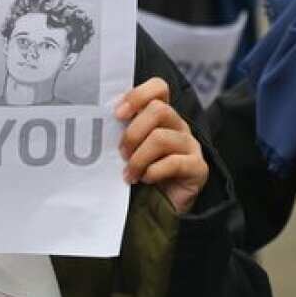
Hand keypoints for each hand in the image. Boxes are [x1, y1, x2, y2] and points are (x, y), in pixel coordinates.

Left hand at [115, 77, 208, 214]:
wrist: (160, 209)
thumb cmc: (141, 174)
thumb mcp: (129, 149)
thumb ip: (121, 132)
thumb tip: (97, 121)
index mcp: (162, 116)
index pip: (158, 87)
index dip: (138, 95)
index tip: (117, 114)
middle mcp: (179, 125)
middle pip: (158, 110)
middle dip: (133, 133)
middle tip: (121, 153)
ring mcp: (191, 145)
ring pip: (161, 138)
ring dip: (138, 158)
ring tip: (129, 173)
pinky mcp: (198, 168)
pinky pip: (173, 163)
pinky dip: (153, 172)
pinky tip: (146, 180)